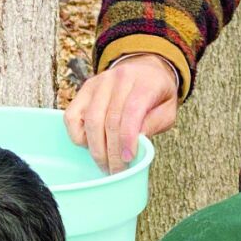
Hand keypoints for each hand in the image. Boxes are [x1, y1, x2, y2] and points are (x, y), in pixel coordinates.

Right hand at [64, 54, 180, 173]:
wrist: (144, 69)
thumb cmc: (156, 95)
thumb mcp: (168, 109)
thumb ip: (155, 123)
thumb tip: (136, 141)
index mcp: (145, 83)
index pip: (132, 112)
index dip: (127, 139)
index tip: (128, 159)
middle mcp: (120, 79)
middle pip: (110, 120)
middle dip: (112, 152)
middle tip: (117, 171)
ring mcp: (99, 83)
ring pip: (91, 120)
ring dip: (96, 149)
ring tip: (105, 165)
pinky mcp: (84, 90)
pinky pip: (72, 117)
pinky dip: (78, 136)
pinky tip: (91, 145)